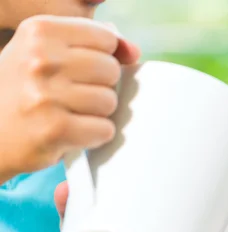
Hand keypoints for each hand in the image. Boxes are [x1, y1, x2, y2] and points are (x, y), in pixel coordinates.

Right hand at [0, 15, 139, 179]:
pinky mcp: (55, 129)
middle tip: (72, 97)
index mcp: (40, 31)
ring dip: (97, 113)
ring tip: (70, 115)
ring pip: (110, 101)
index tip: (79, 70)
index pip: (106, 38)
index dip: (102, 57)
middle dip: (100, 86)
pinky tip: (73, 133)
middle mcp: (41, 59)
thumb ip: (93, 43)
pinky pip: (104, 129)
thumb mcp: (47, 53)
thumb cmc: (25, 90)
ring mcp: (46, 95)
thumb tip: (133, 51)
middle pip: (111, 70)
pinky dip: (95, 136)